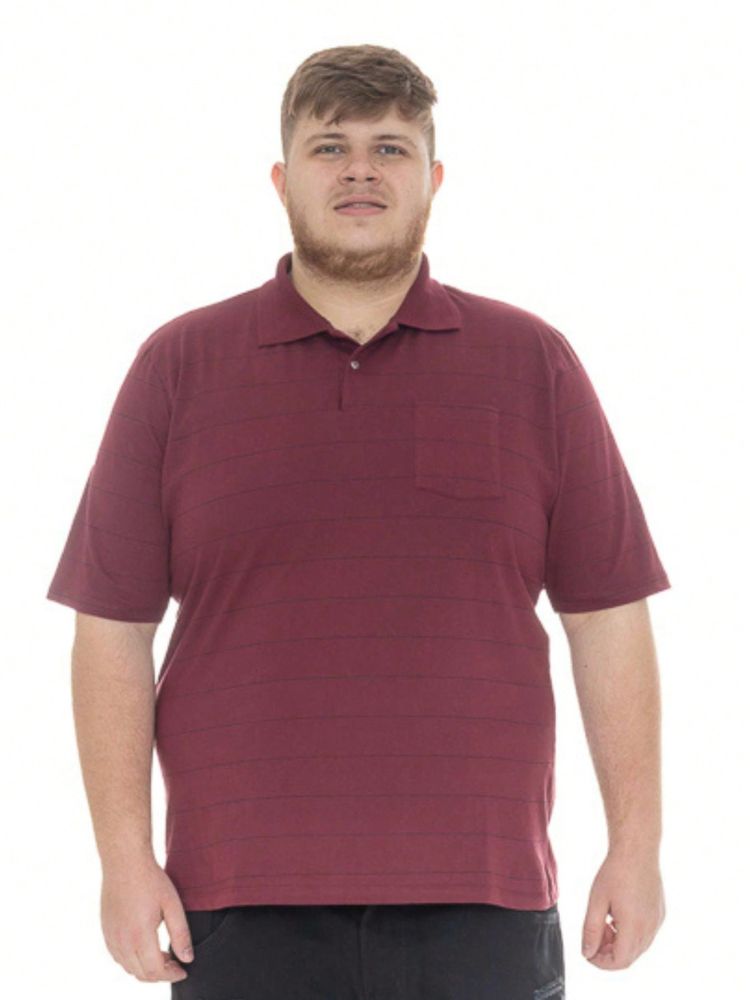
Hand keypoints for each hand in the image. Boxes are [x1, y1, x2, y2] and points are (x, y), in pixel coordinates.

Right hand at [101, 855, 193, 982]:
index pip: (154, 971)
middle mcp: (121, 941)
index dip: (171, 975)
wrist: (125, 862)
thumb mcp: (172, 905)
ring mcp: (111, 937)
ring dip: (146, 968)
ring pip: (128, 968)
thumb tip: (187, 959)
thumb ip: (180, 934)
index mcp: (139, 936)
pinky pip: (118, 957)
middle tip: (175, 962)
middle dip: (160, 974)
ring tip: (163, 955)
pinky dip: (133, 960)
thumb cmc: (151, 880)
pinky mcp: (106, 931)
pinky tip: (145, 947)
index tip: (183, 970)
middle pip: (141, 974)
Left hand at [581, 848, 665, 969]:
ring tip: (605, 920)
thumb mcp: (596, 901)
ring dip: (619, 942)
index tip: (588, 950)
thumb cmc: (614, 872)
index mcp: (634, 927)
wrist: (637, 850)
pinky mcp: (660, 914)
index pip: (619, 961)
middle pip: (629, 956)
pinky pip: (645, 934)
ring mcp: (657, 922)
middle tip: (595, 931)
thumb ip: (591, 930)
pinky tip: (618, 913)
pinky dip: (630, 933)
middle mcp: (650, 928)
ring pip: (638, 947)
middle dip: (608, 951)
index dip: (601, 961)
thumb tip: (587, 953)